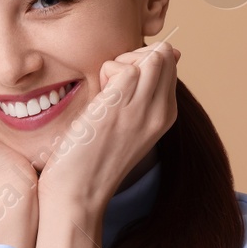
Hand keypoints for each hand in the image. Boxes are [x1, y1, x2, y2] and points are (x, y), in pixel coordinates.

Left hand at [36, 42, 181, 214]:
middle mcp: (161, 111)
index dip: (139, 63)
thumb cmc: (91, 159)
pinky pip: (125, 65)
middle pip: (165, 54)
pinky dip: (106, 71)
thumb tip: (153, 59)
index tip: (118, 88)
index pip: (168, 64)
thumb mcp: (125, 125)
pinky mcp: (122, 104)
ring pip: (153, 55)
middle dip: (135, 56)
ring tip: (105, 92)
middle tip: (110, 85)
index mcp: (165, 115)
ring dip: (122, 62)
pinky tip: (97, 100)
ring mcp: (145, 108)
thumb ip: (139, 95)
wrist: (79, 193)